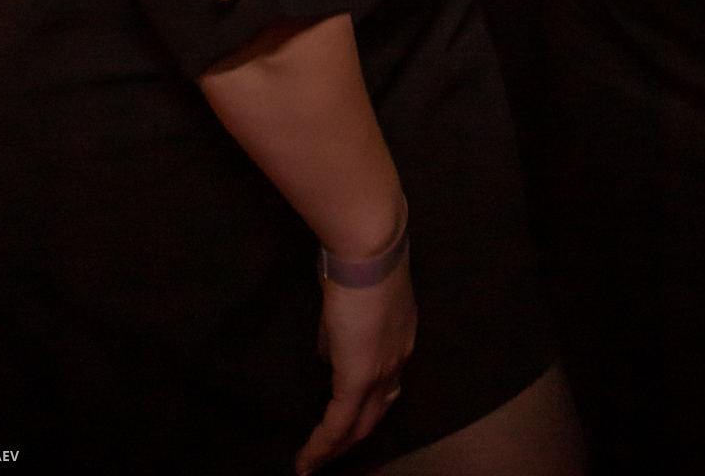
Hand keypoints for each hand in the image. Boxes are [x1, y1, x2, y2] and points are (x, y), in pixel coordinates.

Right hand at [295, 255, 417, 473]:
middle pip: (378, 411)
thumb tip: (328, 350)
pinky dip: (321, 446)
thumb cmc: (358, 258)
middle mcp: (397, 359)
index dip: (370, 400)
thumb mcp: (351, 297)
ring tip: (318, 461)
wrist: (370, 249)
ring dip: (339, 446)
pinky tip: (304, 462)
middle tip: (333, 449)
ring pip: (361, 425)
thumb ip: (341, 328)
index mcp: (400, 336)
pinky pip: (338, 424)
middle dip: (356, 434)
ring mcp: (381, 371)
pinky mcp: (358, 379)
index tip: (352, 410)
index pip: (387, 380)